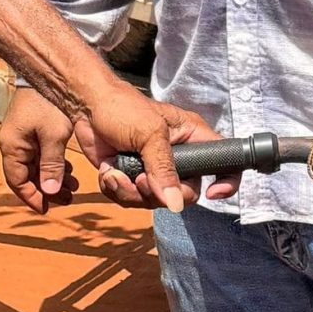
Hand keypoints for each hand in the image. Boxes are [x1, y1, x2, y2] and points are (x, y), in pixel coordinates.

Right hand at [0, 87, 79, 213]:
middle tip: (67, 199)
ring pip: (35, 166)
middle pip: (26, 176)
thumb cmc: (48, 102)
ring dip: (52, 178)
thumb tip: (50, 192)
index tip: (47, 209)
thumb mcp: (53, 136)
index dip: (31, 197)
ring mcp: (22, 136)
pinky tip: (69, 169)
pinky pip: (40, 154)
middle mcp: (13, 143)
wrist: (48, 73)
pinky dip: (53, 164)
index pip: (17, 181)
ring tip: (73, 186)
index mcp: (12, 146)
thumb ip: (52, 165)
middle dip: (46, 190)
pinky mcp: (32, 130)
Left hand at [78, 80, 225, 214]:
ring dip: (131, 192)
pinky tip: (109, 171)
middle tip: (141, 178)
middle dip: (159, 193)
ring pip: (155, 201)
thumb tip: (176, 204)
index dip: (226, 182)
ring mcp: (155, 170)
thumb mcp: (149, 134)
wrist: (86, 107)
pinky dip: (116, 189)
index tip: (212, 194)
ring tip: (116, 173)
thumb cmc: (122, 107)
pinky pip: (131, 199)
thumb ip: (164, 169)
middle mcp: (178, 157)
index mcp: (192, 138)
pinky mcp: (132, 178)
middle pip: (185, 194)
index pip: (224, 163)